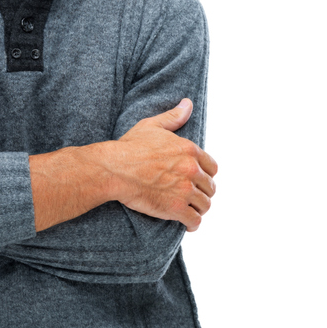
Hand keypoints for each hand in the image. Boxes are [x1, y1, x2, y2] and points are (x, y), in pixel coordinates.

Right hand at [110, 99, 216, 230]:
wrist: (115, 169)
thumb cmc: (130, 146)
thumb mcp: (152, 125)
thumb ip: (173, 116)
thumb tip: (187, 103)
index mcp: (189, 149)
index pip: (211, 167)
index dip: (205, 174)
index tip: (197, 178)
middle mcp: (191, 170)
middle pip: (210, 187)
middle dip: (202, 192)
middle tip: (192, 195)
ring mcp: (185, 190)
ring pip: (205, 204)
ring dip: (198, 208)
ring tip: (190, 210)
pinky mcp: (176, 208)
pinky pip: (194, 221)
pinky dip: (192, 224)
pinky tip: (187, 223)